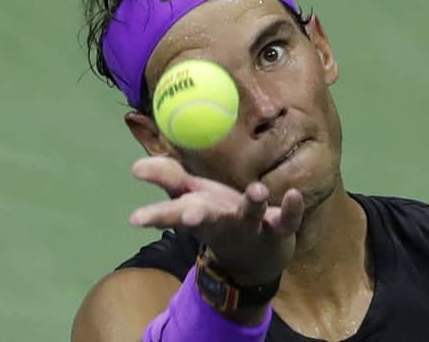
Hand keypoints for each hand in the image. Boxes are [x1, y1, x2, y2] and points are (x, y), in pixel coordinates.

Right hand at [129, 156, 304, 284]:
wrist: (254, 261)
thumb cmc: (218, 220)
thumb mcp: (193, 199)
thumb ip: (169, 178)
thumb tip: (136, 165)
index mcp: (199, 215)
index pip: (173, 215)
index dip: (155, 216)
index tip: (134, 220)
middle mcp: (223, 223)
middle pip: (208, 218)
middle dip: (198, 217)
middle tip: (188, 216)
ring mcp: (252, 228)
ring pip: (250, 215)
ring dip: (252, 204)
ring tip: (256, 190)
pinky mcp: (278, 231)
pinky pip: (286, 220)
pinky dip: (291, 209)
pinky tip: (294, 194)